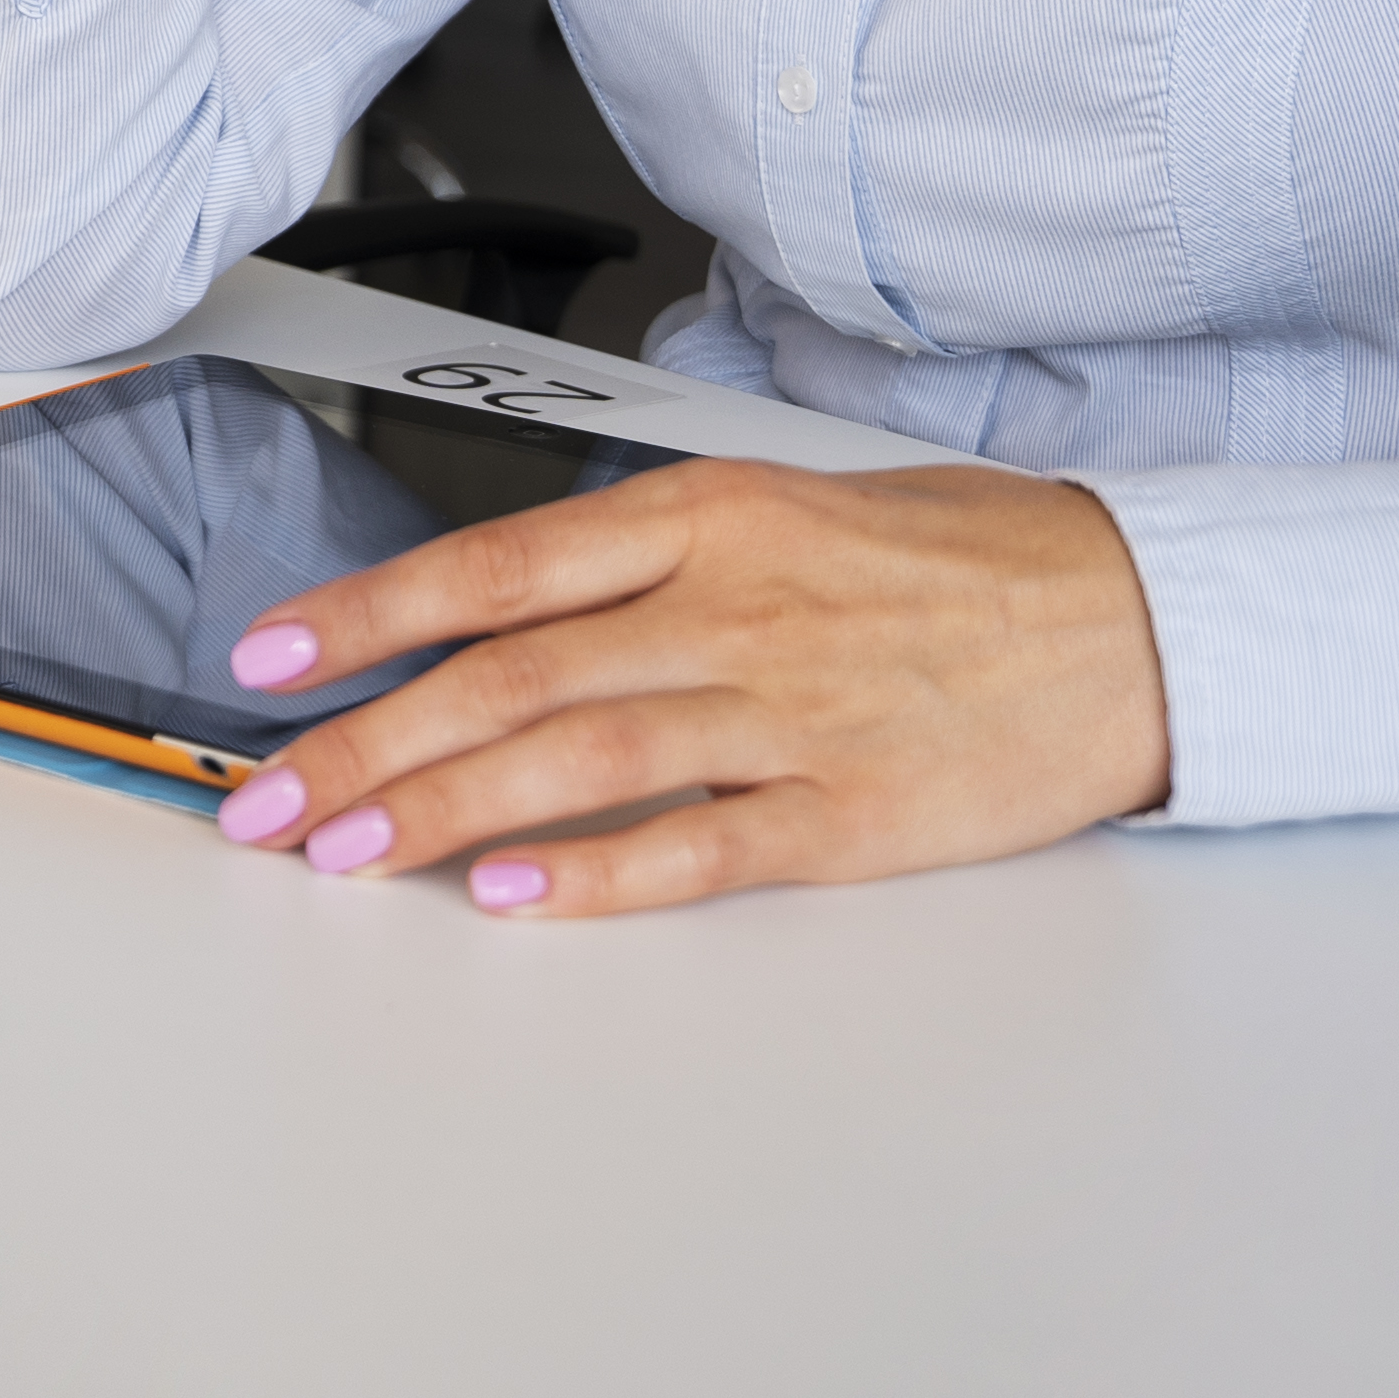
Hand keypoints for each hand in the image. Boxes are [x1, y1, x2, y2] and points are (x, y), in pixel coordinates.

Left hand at [210, 460, 1172, 916]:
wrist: (1135, 616)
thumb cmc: (955, 557)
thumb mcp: (785, 503)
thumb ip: (644, 557)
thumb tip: (494, 610)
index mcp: (704, 517)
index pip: (491, 568)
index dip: (363, 615)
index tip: (263, 659)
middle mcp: (730, 607)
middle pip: (504, 675)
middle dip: (364, 740)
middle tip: (263, 798)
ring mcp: (788, 710)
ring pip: (574, 757)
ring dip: (439, 811)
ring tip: (342, 853)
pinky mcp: (850, 810)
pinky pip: (696, 847)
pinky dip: (593, 873)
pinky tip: (508, 894)